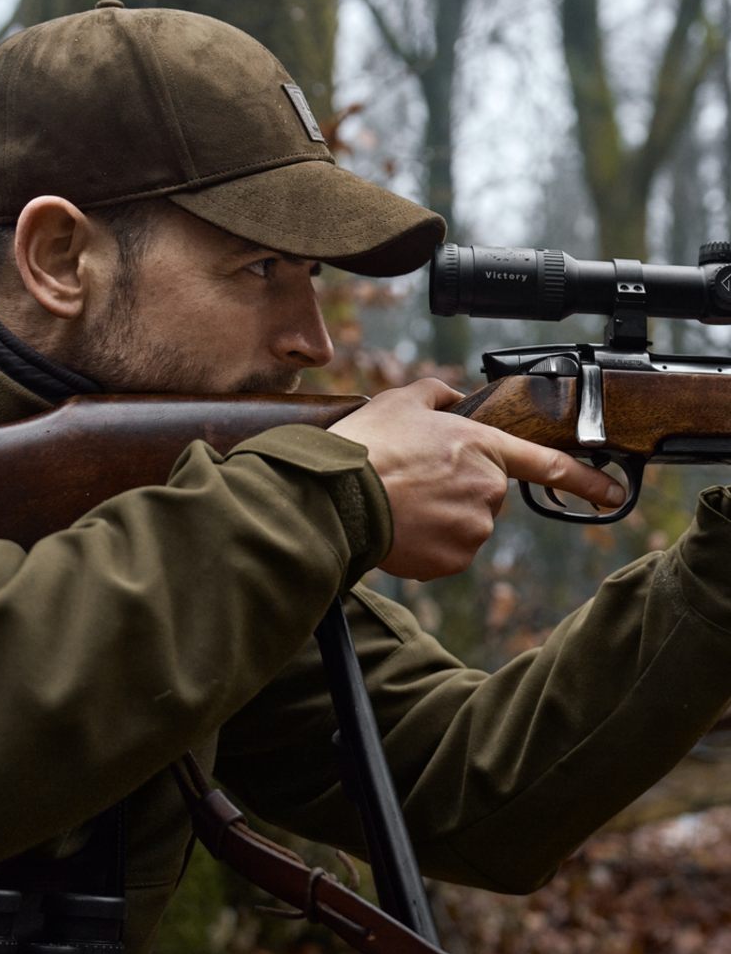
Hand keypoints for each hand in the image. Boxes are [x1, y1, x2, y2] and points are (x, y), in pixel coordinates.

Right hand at [330, 379, 626, 580]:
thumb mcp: (401, 401)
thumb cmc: (369, 445)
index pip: (547, 464)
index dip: (586, 480)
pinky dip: (427, 545)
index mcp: (482, 446)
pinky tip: (400, 528)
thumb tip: (452, 396)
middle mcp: (488, 489)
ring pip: (465, 526)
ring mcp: (473, 528)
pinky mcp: (453, 559)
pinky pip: (446, 553)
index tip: (613, 493)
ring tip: (401, 504)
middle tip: (416, 483)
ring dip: (440, 519)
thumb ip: (436, 394)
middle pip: (484, 495)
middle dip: (457, 491)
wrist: (340, 496)